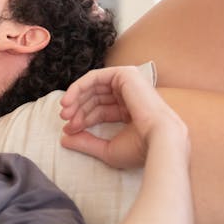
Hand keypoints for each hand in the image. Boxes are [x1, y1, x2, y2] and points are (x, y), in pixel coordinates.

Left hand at [58, 66, 186, 168]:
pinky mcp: (124, 74)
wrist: (159, 141)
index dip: (82, 120)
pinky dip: (78, 87)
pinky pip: (95, 77)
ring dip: (76, 98)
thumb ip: (86, 143)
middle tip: (65, 120)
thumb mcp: (107, 149)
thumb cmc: (139, 149)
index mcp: (131, 112)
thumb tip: (64, 139)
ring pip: (93, 87)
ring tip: (65, 113)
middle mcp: (130, 96)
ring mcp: (129, 83)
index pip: (100, 112)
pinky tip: (68, 101)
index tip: (69, 131)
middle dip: (77, 109)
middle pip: (95, 98)